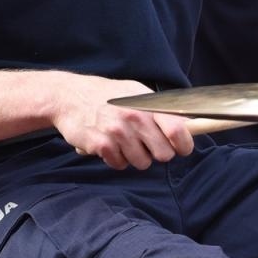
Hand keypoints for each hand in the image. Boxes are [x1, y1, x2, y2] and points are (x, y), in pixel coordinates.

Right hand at [48, 75, 195, 169]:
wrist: (69, 96)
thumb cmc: (107, 95)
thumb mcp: (136, 92)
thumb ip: (160, 108)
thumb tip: (188, 122)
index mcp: (147, 104)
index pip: (178, 130)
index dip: (185, 144)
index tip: (182, 148)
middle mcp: (135, 118)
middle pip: (163, 154)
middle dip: (158, 153)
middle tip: (148, 144)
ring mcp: (117, 133)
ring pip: (142, 163)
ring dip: (136, 157)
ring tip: (125, 141)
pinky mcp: (101, 146)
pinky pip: (120, 165)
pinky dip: (116, 159)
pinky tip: (110, 144)